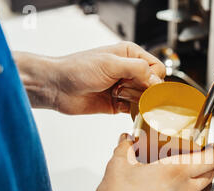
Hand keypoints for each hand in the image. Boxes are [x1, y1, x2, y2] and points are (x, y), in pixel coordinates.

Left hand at [15, 42, 165, 113]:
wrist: (57, 87)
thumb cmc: (77, 69)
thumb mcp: (111, 64)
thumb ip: (137, 69)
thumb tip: (156, 81)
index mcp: (129, 55)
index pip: (156, 68)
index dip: (154, 79)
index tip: (145, 86)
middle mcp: (128, 71)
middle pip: (152, 85)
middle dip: (145, 92)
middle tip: (128, 92)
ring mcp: (124, 88)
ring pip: (145, 99)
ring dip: (137, 102)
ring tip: (121, 98)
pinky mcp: (117, 104)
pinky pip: (134, 110)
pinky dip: (133, 112)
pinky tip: (124, 109)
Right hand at [25, 133, 213, 190]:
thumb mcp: (118, 166)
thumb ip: (125, 148)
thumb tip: (127, 141)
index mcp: (176, 173)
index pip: (209, 159)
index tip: (211, 146)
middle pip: (211, 175)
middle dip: (210, 164)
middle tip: (202, 157)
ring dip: (203, 181)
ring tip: (193, 174)